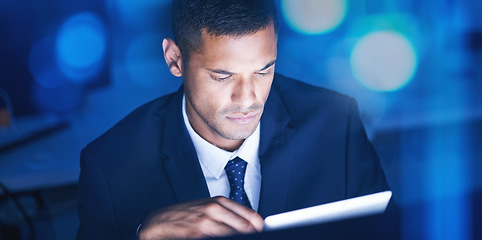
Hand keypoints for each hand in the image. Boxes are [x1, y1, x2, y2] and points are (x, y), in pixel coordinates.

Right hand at [137, 196, 263, 239]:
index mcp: (219, 201)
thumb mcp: (207, 208)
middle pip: (246, 227)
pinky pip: (220, 238)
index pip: (250, 216)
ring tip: (242, 238)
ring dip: (240, 237)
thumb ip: (228, 214)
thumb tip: (250, 224)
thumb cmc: (185, 215)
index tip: (263, 232)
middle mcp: (214, 209)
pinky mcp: (198, 233)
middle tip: (255, 237)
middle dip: (251, 234)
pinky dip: (227, 239)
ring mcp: (206, 221)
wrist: (160, 221)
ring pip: (235, 234)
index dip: (259, 227)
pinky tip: (228, 239)